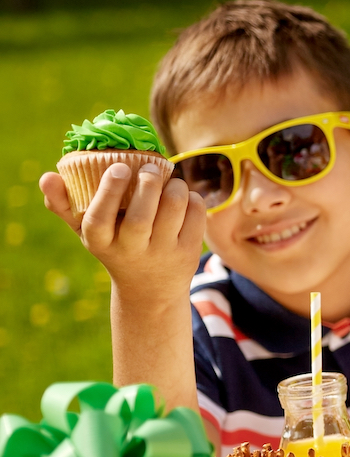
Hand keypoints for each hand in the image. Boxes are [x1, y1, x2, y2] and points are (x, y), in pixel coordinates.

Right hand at [42, 163, 206, 304]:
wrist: (150, 289)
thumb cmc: (113, 245)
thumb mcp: (86, 231)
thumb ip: (63, 204)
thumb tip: (47, 176)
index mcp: (101, 242)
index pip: (99, 219)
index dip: (109, 191)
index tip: (118, 168)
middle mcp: (131, 250)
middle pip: (141, 216)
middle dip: (148, 184)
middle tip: (149, 168)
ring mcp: (162, 252)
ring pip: (173, 210)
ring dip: (175, 187)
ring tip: (168, 181)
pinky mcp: (188, 252)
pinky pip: (196, 215)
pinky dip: (192, 198)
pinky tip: (183, 196)